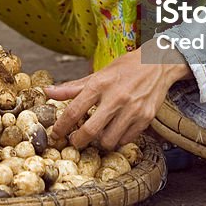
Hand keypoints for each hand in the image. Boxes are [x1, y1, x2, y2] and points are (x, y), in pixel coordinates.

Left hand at [47, 44, 191, 150]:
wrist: (158, 63)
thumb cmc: (125, 68)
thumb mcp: (98, 74)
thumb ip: (73, 87)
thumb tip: (47, 92)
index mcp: (100, 84)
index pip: (74, 111)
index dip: (61, 127)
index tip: (56, 134)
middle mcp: (116, 97)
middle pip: (90, 131)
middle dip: (78, 141)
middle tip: (75, 140)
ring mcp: (132, 110)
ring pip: (108, 140)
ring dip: (99, 141)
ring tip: (98, 134)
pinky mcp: (146, 119)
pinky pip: (126, 140)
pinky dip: (117, 139)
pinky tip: (115, 131)